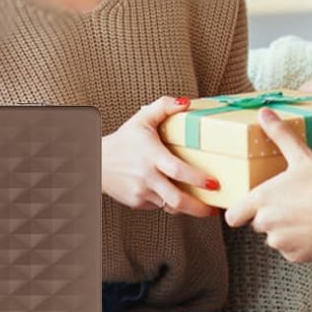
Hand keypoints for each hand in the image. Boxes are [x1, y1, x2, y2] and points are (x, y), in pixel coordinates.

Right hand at [102, 96, 218, 218]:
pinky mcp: (138, 202)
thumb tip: (186, 102)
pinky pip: (160, 206)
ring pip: (171, 206)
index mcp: (151, 155)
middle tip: (215, 208)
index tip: (214, 182)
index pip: (177, 170)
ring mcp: (142, 192)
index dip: (197, 179)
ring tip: (205, 207)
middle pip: (177, 199)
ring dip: (189, 208)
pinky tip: (179, 196)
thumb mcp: (142, 118)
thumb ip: (164, 106)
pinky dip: (171, 203)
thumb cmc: (123, 140)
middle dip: (199, 207)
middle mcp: (147, 176)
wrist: (96, 161)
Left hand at [225, 107, 311, 262]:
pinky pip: (292, 251)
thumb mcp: (301, 155)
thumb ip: (280, 134)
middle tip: (289, 201)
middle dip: (270, 215)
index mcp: (262, 200)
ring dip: (284, 229)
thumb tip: (264, 112)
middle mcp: (267, 224)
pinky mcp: (298, 256)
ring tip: (305, 213)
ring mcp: (282, 243)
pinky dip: (300, 243)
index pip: (233, 215)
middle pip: (258, 223)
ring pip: (275, 238)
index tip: (249, 205)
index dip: (240, 210)